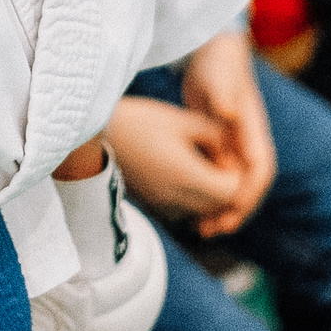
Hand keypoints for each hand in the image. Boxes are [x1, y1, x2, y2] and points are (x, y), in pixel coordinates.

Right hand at [106, 99, 244, 228]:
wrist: (96, 136)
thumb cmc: (141, 121)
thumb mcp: (183, 120)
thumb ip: (217, 136)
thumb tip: (232, 155)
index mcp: (187, 177)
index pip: (231, 191)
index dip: (234, 172)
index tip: (221, 150)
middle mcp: (177, 199)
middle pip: (219, 205)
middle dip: (223, 183)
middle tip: (212, 154)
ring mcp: (164, 207)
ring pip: (202, 210)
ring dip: (208, 191)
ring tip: (196, 159)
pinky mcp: (154, 207)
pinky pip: (185, 209)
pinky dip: (191, 195)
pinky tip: (179, 169)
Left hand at [176, 33, 274, 235]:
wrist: (214, 53)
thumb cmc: (218, 64)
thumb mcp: (218, 78)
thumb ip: (222, 95)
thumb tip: (229, 113)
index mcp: (254, 131)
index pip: (260, 171)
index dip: (249, 195)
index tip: (231, 211)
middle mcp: (248, 143)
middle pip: (249, 187)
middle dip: (235, 212)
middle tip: (213, 230)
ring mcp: (235, 146)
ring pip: (234, 187)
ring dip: (222, 209)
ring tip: (201, 229)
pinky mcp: (220, 147)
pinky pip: (219, 178)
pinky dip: (209, 195)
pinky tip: (191, 208)